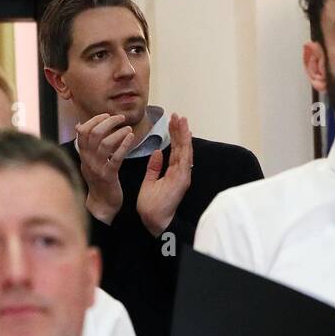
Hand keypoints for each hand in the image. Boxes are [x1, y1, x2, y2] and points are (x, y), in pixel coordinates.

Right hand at [75, 113, 134, 223]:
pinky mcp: (108, 176)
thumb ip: (85, 145)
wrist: (102, 203)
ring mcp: (97, 168)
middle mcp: (88, 160)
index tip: (106, 115)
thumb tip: (78, 125)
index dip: (94, 120)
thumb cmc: (98, 179)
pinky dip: (124, 145)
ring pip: (105, 144)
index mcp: (83, 155)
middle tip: (120, 118)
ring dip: (118, 132)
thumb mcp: (88, 161)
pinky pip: (116, 157)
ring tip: (128, 129)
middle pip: (94, 134)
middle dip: (108, 122)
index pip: (83, 132)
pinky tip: (131, 137)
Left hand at [136, 113, 192, 236]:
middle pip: (181, 147)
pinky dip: (185, 145)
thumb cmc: (150, 206)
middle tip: (177, 115)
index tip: (172, 122)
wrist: (152, 220)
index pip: (175, 150)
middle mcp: (181, 172)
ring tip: (181, 119)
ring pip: (185, 150)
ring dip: (184, 134)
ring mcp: (183, 175)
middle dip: (180, 131)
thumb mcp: (149, 182)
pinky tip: (184, 133)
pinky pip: (184, 158)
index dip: (174, 136)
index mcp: (173, 172)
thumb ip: (154, 167)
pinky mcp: (182, 179)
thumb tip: (157, 152)